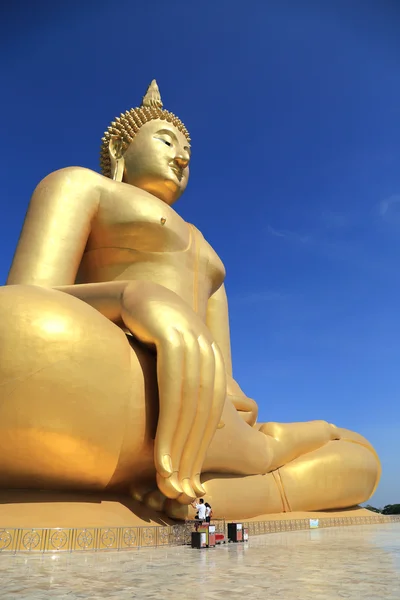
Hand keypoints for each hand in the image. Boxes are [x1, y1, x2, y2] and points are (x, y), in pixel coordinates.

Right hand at [121, 281, 225, 502]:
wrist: (132, 294)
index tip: (190, 482)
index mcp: (212, 363)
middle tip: (181, 492)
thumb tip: (189, 423)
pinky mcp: (174, 338)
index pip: (210, 415)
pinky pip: (174, 392)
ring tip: (169, 482)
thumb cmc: (145, 334)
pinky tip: (163, 455)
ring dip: (179, 450)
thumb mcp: (169, 363)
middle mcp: (209, 354)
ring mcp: (194, 344)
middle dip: (192, 457)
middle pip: (204, 416)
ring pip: (192, 410)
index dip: (200, 450)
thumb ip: (182, 388)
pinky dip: (169, 427)